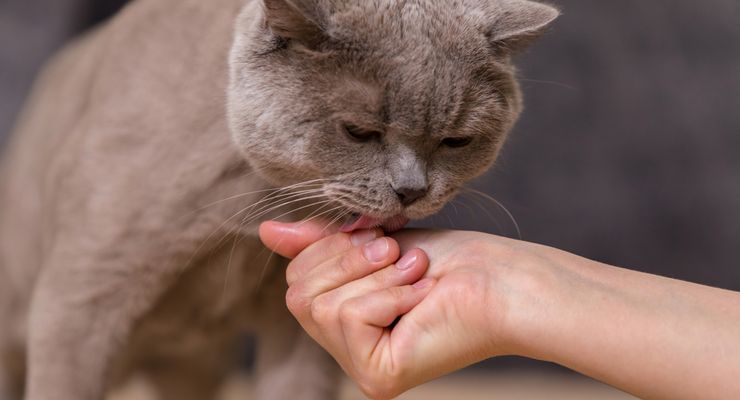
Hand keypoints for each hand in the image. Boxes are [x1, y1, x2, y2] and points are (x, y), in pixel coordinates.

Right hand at [259, 221, 532, 398]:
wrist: (498, 278)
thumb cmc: (446, 261)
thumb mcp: (369, 242)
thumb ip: (318, 243)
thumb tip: (266, 230)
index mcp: (343, 318)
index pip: (294, 280)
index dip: (331, 249)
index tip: (381, 239)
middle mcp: (347, 349)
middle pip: (297, 293)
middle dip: (350, 260)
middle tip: (400, 255)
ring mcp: (361, 367)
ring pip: (321, 306)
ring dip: (376, 276)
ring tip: (415, 275)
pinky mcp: (377, 376)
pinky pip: (347, 317)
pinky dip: (387, 294)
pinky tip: (422, 297)